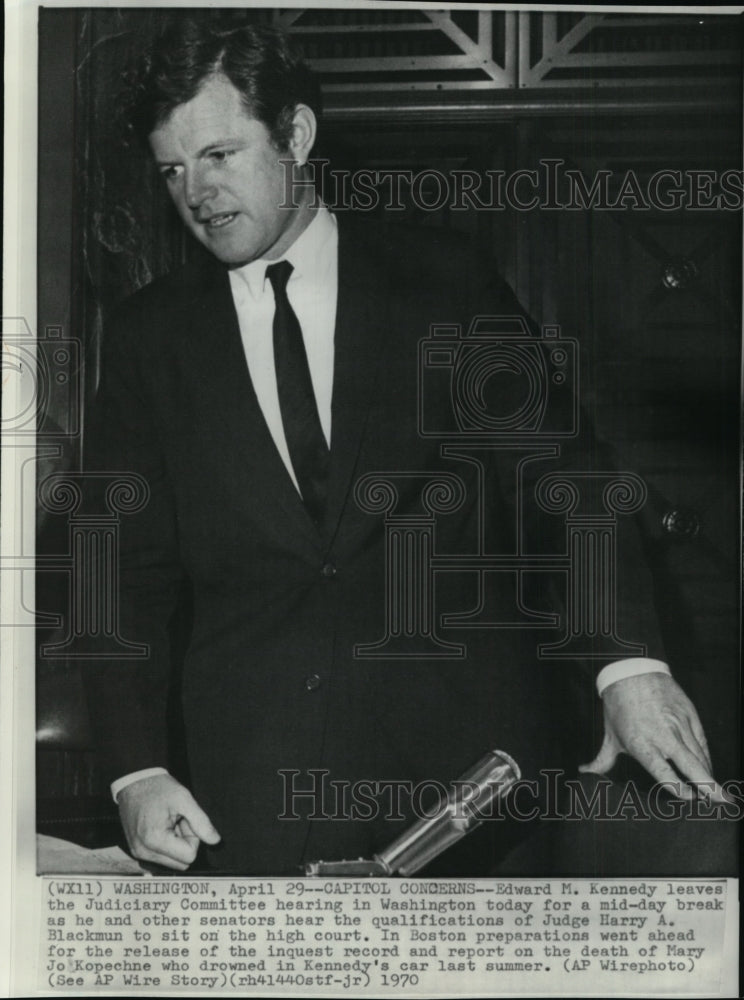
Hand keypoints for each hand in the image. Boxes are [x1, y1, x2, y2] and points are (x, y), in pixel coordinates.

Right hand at [118, 773, 220, 868]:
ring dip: (176, 844)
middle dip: (185, 842)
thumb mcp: (184, 799)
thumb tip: (215, 841)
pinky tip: (162, 827)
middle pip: (181, 863)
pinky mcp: (137, 852)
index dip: (193, 837)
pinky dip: (166, 845)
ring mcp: (138, 854)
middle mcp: (143, 852)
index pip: (189, 856)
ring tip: (169, 822)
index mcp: (155, 840)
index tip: (185, 820)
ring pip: (172, 862)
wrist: (134, 782)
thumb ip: (201, 822)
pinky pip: (161, 857)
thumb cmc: (157, 788)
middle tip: (178, 821)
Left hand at [579, 673, 726, 801]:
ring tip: (720, 794)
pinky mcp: (689, 713)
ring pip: (699, 754)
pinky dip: (707, 756)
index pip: (663, 771)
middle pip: (690, 765)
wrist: (631, 671)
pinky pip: (702, 740)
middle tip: (723, 803)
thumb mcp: (610, 735)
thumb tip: (584, 772)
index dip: (678, 787)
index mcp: (641, 743)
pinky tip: (710, 769)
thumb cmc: (618, 706)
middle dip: (709, 786)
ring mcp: (678, 723)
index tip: (690, 799)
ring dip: (710, 774)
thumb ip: (601, 760)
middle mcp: (662, 734)